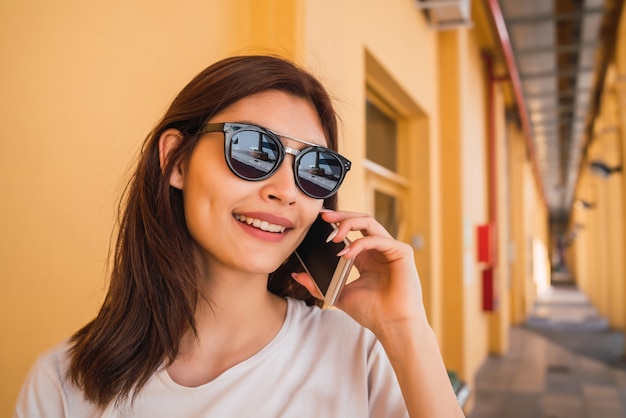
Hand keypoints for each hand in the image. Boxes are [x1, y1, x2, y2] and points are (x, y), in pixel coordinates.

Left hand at [292, 210, 427, 338]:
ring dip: (349, 224)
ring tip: (333, 236)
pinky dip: (359, 244)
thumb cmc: (372, 313)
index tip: (319, 220)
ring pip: (370, 223)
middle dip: (341, 216)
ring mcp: (391, 249)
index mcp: (367, 256)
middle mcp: (379, 249)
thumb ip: (318, 284)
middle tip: (324, 216)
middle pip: (361, 220)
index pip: (352, 230)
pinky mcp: (402, 252)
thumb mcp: (338, 294)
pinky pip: (377, 239)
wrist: (393, 327)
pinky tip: (345, 254)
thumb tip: (297, 274)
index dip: (337, 222)